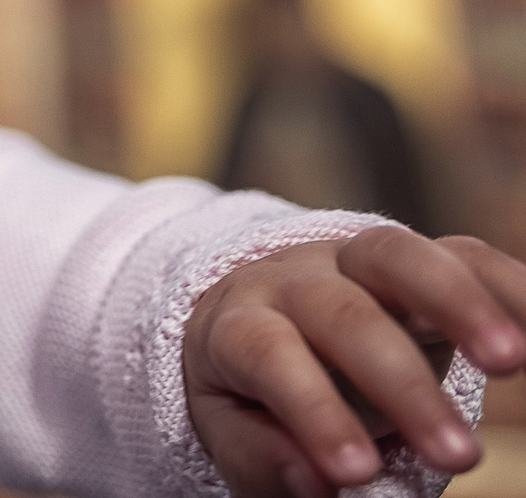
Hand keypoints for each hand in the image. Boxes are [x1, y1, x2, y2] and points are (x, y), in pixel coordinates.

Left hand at [184, 227, 525, 497]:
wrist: (256, 315)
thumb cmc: (249, 390)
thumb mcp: (232, 426)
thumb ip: (261, 455)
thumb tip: (312, 483)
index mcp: (238, 323)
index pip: (270, 354)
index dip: (313, 411)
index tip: (356, 473)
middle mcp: (293, 280)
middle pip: (343, 314)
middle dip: (403, 384)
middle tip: (460, 457)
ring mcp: (352, 260)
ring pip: (397, 256)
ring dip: (459, 304)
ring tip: (511, 363)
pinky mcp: (411, 260)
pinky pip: (461, 254)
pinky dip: (506, 287)